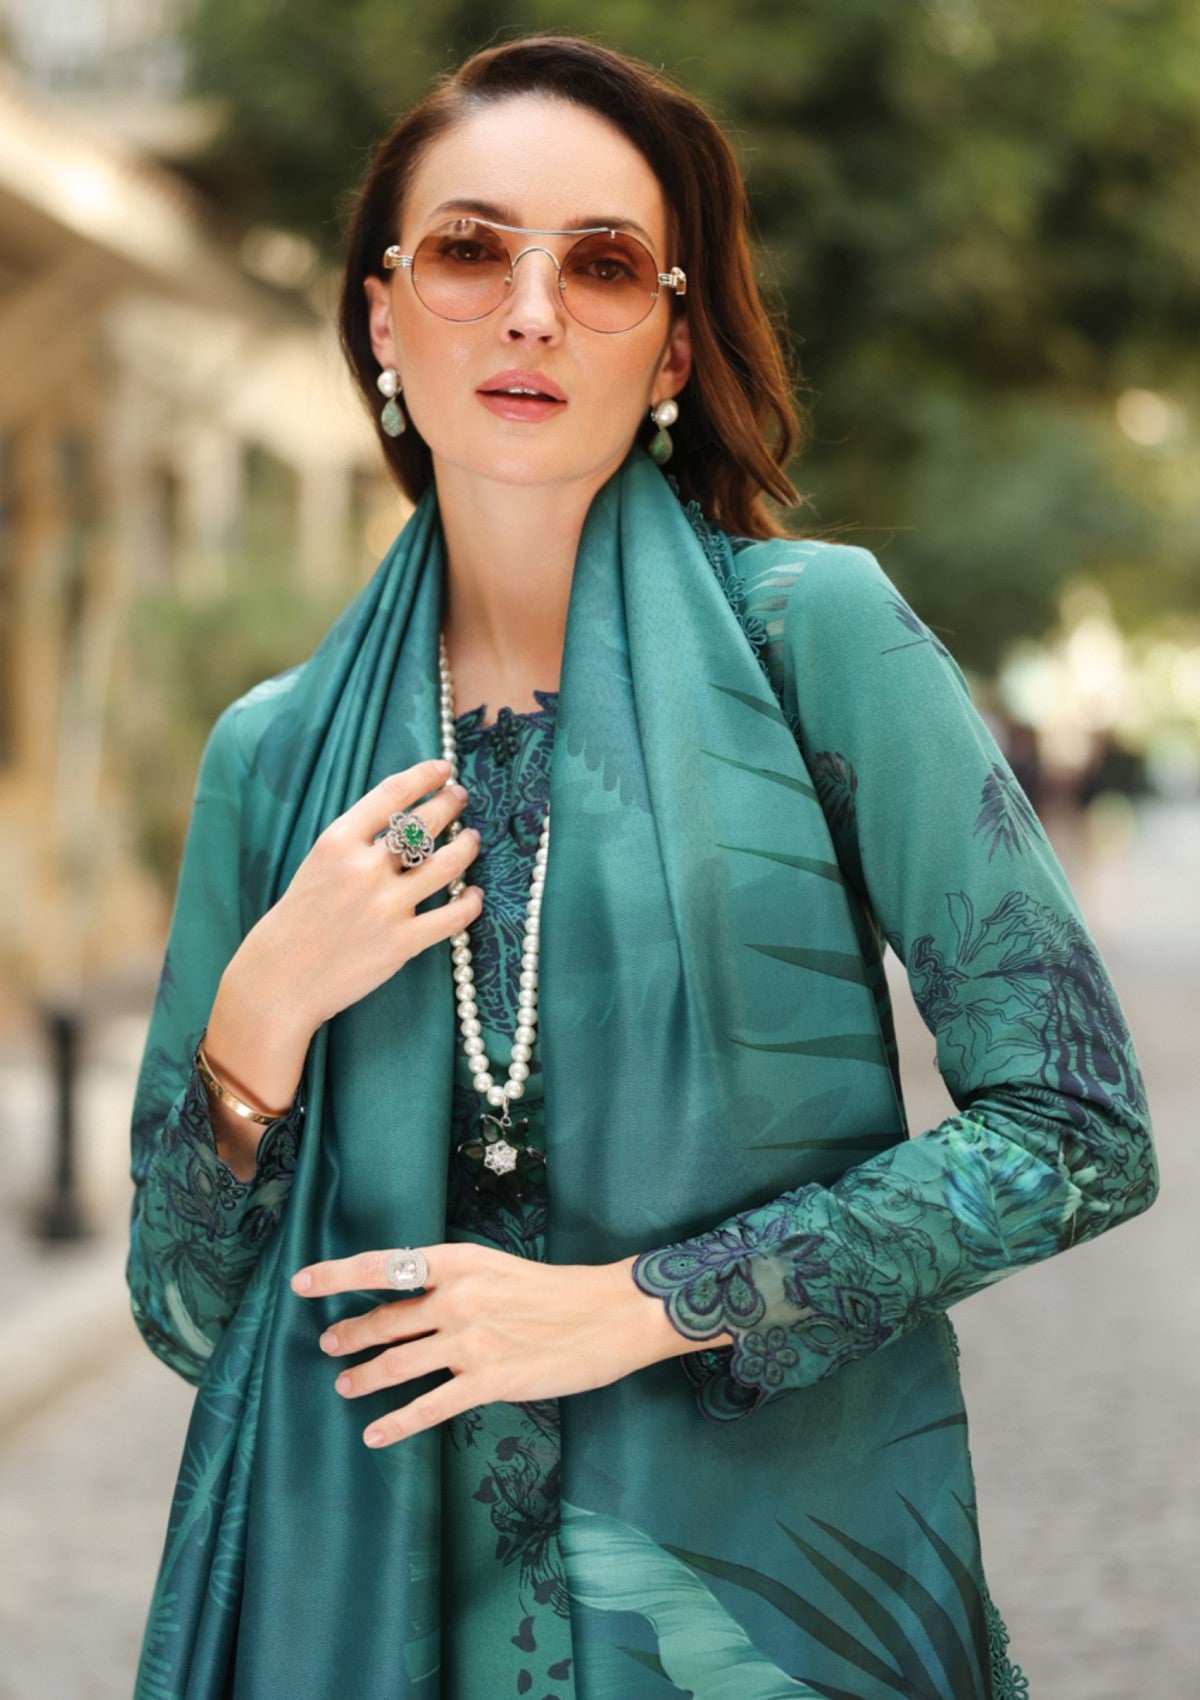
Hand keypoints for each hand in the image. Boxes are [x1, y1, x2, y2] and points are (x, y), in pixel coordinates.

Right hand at [203, 759, 482, 1177]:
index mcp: (337, 842)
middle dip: (451, 804)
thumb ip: (355, 843)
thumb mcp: (316, 866)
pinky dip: (470, 902)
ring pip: (448, 864)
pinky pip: (453, 917)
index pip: (393, 793)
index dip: (425, 776)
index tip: (444, 769)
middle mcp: (364, 869)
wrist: (279, 981)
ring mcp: (385, 906)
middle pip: (425, 822)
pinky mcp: (402, 943)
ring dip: (467, 846)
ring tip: (473, 839)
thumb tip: (404, 822)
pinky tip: (474, 894)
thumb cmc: (296, 921)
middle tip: (461, 798)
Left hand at [290, 1243, 717, 1448]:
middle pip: (383, 1319)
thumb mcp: (498, 1268)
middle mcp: (457, 1298)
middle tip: (328, 1346)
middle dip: (348, 1336)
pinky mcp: (489, 1380)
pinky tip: (376, 1434)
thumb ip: (455, 1282)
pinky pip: (430, 1407)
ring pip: (396, 1364)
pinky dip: (397, 1423)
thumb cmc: (556, 1290)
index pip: (382, 1265)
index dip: (336, 1274)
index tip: (301, 1282)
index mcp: (458, 1262)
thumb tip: (413, 1298)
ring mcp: (471, 1342)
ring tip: (345, 1387)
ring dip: (363, 1378)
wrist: (609, 1313)